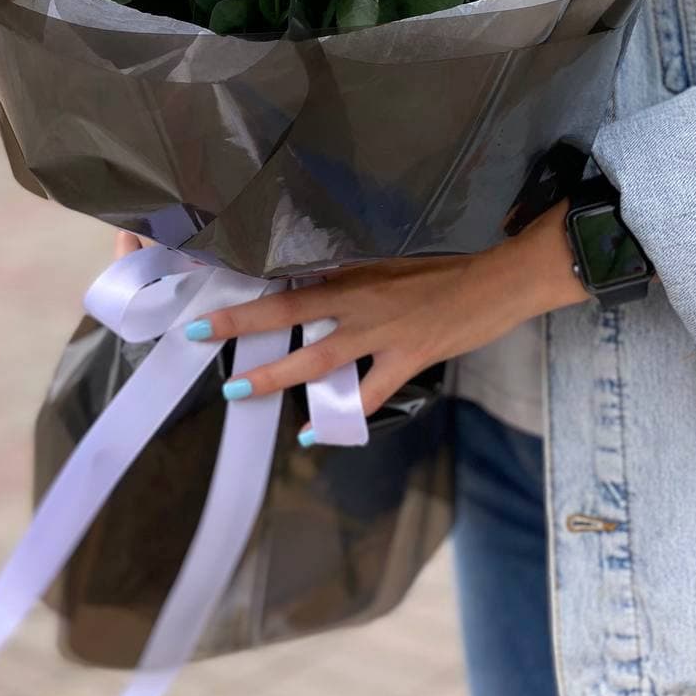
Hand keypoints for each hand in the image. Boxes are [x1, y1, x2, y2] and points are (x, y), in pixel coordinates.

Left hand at [116, 202, 587, 420]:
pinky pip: (367, 394)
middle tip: (199, 334)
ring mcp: (381, 333)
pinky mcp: (407, 358)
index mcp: (354, 274)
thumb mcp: (392, 262)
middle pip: (289, 314)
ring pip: (319, 359)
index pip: (289, 281)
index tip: (212, 292)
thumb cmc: (444, 269)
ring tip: (240, 391)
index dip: (250, 288)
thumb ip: (353, 275)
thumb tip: (314, 283)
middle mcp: (359, 302)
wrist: (495, 281)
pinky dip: (340, 417)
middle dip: (242, 325)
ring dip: (278, 376)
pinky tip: (314, 433)